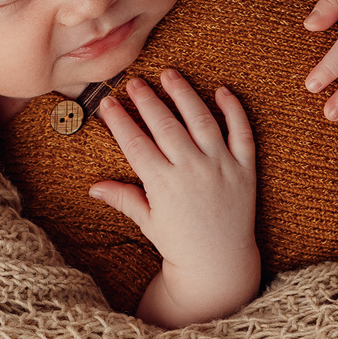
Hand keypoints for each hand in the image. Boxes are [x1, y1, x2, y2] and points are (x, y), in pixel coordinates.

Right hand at [88, 71, 260, 317]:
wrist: (220, 263)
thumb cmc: (180, 244)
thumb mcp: (148, 222)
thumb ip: (124, 199)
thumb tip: (93, 187)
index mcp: (163, 184)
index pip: (136, 143)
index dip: (119, 120)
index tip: (107, 102)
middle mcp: (192, 170)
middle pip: (165, 125)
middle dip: (146, 100)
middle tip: (134, 81)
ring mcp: (220, 167)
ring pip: (201, 119)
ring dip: (184, 94)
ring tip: (169, 75)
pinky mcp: (244, 169)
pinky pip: (241, 132)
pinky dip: (233, 109)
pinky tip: (221, 90)